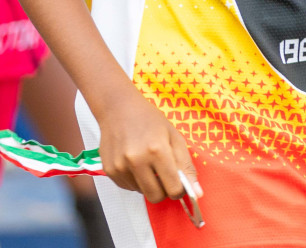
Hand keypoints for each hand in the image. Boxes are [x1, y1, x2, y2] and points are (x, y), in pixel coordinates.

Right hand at [94, 88, 199, 204]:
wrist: (118, 108)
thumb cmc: (150, 120)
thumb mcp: (174, 137)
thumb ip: (187, 166)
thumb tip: (197, 193)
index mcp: (157, 150)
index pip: (173, 188)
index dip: (179, 189)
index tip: (179, 183)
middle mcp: (136, 160)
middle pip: (156, 197)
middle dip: (164, 190)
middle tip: (164, 174)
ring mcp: (120, 167)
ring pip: (142, 193)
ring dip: (148, 183)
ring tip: (146, 162)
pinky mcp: (109, 171)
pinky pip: (128, 187)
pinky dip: (135, 180)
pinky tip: (134, 162)